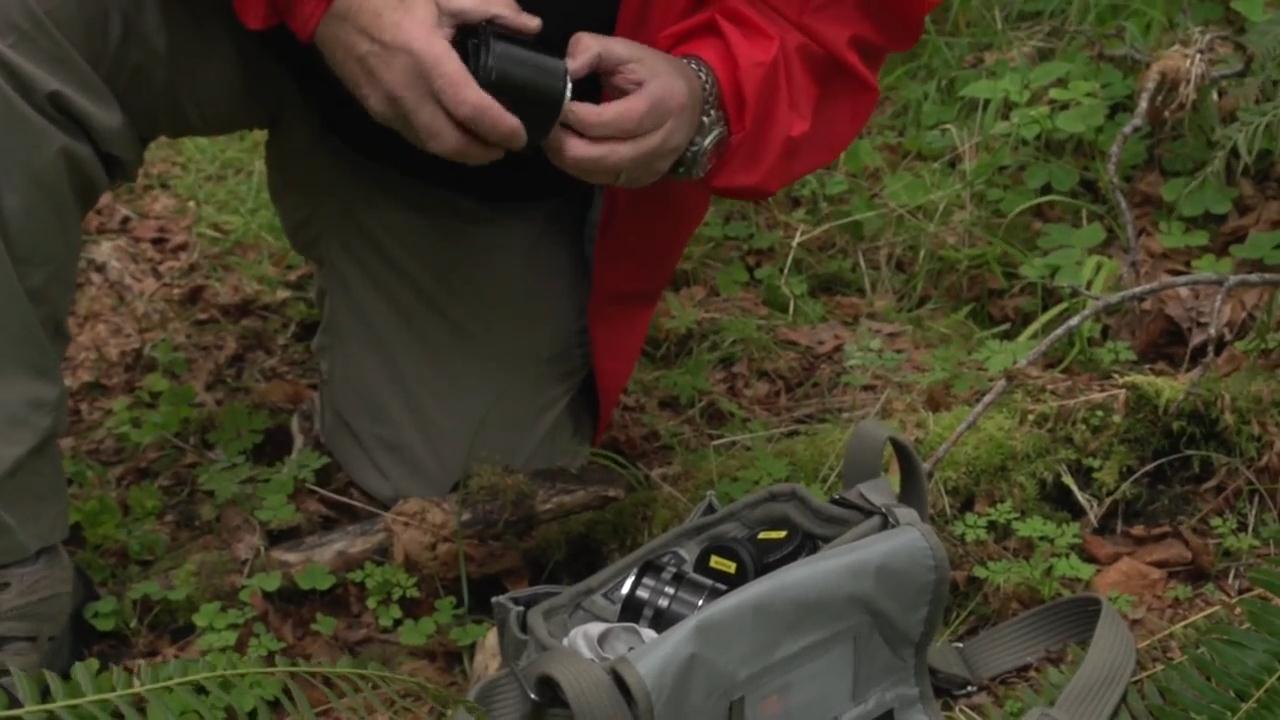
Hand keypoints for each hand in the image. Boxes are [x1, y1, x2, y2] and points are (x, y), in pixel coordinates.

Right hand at [314, 0, 541, 164]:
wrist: (327, 4)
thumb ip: (489, 10)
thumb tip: (531, 26)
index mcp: (424, 57)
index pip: (469, 108)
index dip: (499, 128)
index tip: (520, 136)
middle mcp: (404, 89)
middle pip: (449, 142)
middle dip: (482, 153)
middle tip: (505, 148)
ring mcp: (385, 105)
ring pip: (430, 145)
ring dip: (461, 154)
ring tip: (485, 146)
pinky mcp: (374, 110)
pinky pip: (412, 136)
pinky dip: (438, 143)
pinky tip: (454, 135)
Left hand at [545, 33, 703, 187]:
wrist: (693, 101)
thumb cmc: (654, 73)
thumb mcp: (626, 49)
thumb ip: (591, 49)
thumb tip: (564, 71)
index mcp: (663, 103)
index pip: (613, 121)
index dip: (577, 117)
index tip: (555, 106)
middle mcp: (664, 140)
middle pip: (605, 155)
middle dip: (566, 145)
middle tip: (546, 128)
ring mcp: (655, 165)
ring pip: (602, 173)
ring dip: (569, 159)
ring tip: (552, 139)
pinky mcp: (644, 178)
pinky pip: (604, 181)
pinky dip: (580, 168)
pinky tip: (569, 151)